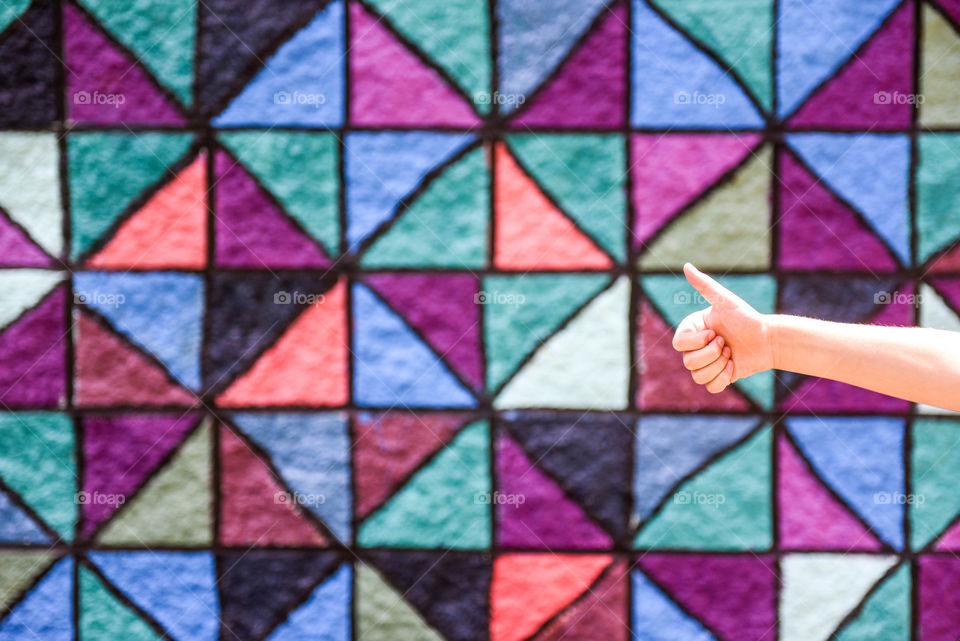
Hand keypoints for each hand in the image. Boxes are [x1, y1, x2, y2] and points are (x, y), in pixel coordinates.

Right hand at [672, 263, 773, 392]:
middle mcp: (695, 348)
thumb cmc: (746, 318)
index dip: (698, 342)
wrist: (768, 339)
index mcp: (692, 330)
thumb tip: (686, 266)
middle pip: (688, 362)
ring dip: (719, 366)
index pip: (679, 343)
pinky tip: (734, 366)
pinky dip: (723, 378)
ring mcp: (705, 364)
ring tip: (731, 354)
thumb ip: (704, 285)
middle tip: (727, 343)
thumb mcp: (725, 301)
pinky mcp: (717, 378)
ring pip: (698, 376)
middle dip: (712, 354)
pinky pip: (710, 387)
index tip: (715, 332)